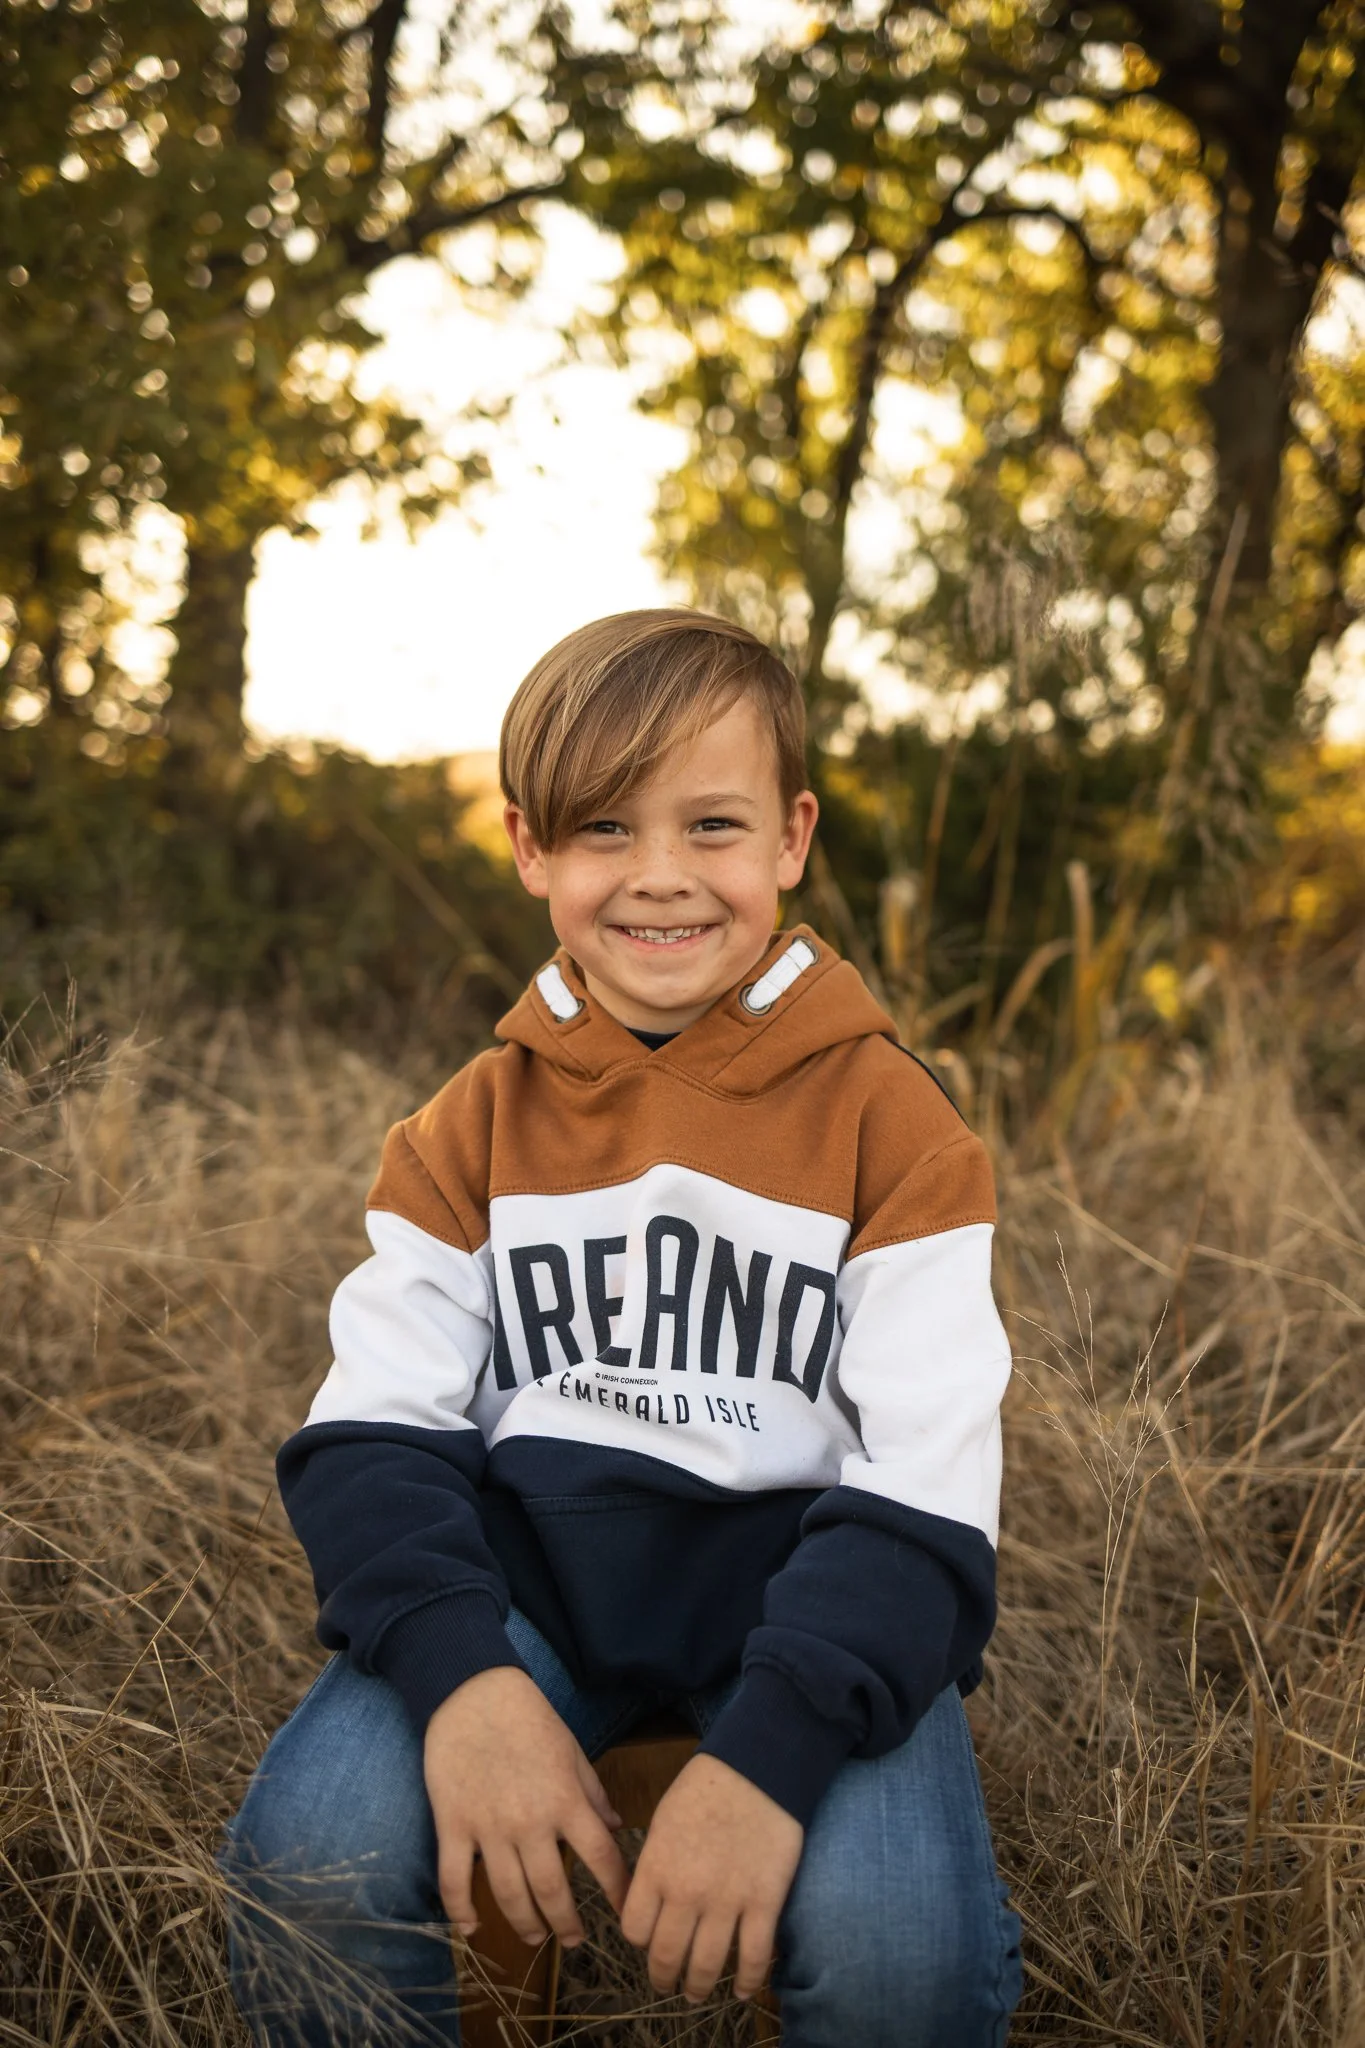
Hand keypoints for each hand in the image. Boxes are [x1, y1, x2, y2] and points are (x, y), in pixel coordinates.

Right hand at [424, 1665, 629, 1950]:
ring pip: (509, 1894)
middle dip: (566, 1924)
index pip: (600, 1858)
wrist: (473, 1693)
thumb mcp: (571, 1750)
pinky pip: (455, 1880)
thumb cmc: (528, 1718)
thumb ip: (592, 1793)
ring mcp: (489, 1827)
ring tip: (534, 1937)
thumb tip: (616, 1827)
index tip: (625, 1912)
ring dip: (524, 1924)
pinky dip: (460, 1911)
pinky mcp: (453, 1826)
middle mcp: (530, 1822)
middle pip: (553, 1891)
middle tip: (572, 1941)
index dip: (617, 1891)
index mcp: (565, 1801)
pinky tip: (472, 1928)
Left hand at [620, 1754, 802, 2004]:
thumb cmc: (706, 1786)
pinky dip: (749, 1981)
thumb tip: (647, 1896)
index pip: (635, 1928)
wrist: (758, 1767)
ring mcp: (727, 1901)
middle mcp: (687, 1892)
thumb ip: (654, 1863)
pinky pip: (754, 1957)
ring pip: (707, 1965)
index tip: (648, 1941)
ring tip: (697, 1993)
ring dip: (699, 1986)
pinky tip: (744, 1991)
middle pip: (666, 1955)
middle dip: (664, 1977)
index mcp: (656, 1868)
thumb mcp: (663, 1819)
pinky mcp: (764, 1903)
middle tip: (667, 1983)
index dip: (639, 1940)